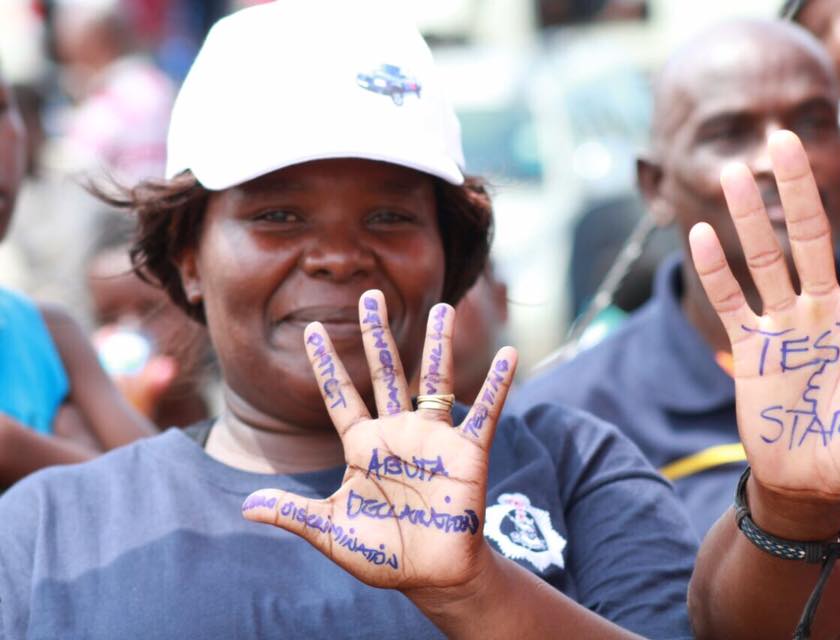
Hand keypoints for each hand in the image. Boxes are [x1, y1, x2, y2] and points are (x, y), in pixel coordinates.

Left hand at [241, 289, 517, 591]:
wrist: (430, 575)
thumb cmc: (383, 553)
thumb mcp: (331, 531)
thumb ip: (293, 513)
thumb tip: (246, 507)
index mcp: (362, 446)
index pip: (340, 395)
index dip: (326, 363)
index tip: (312, 328)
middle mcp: (397, 432)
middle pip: (385, 372)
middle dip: (376, 334)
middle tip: (371, 296)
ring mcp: (433, 439)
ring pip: (434, 380)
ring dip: (438, 344)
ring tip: (443, 307)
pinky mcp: (467, 453)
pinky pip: (485, 412)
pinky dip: (498, 385)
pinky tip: (510, 355)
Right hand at [689, 131, 839, 528]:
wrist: (812, 481)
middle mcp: (824, 309)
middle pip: (810, 238)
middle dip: (799, 190)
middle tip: (781, 140)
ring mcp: (785, 325)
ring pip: (765, 260)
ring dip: (750, 218)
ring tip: (736, 174)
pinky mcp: (750, 348)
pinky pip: (729, 302)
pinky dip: (714, 272)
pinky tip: (699, 237)